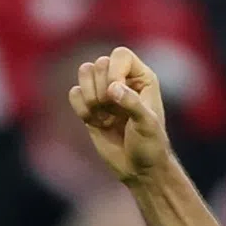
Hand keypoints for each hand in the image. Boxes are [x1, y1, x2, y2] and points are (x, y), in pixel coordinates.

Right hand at [68, 47, 169, 182]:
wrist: (140, 170)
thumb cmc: (151, 146)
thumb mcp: (147, 125)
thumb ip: (132, 104)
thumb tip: (112, 88)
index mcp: (142, 79)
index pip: (120, 55)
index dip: (114, 70)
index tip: (117, 92)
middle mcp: (123, 81)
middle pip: (98, 63)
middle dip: (101, 88)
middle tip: (113, 111)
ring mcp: (105, 93)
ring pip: (84, 73)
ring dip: (90, 96)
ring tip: (103, 116)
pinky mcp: (91, 107)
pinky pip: (74, 93)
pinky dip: (81, 108)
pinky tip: (95, 123)